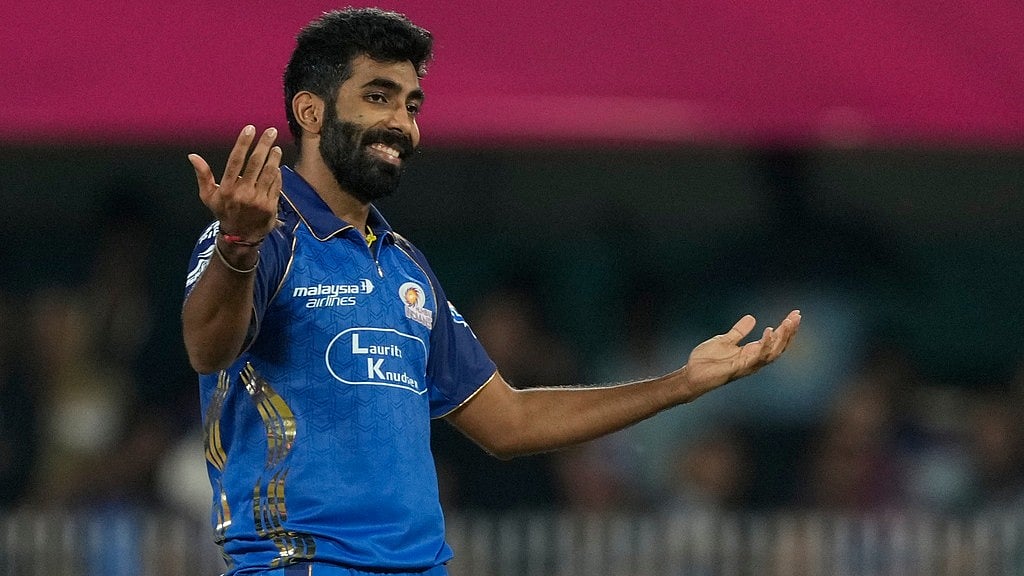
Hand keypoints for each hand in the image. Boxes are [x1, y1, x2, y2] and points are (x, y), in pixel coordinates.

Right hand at [188, 125, 282, 240]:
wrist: (241, 237)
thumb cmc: (224, 212)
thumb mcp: (208, 197)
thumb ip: (203, 175)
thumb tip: (193, 156)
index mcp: (227, 188)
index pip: (235, 161)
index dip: (243, 143)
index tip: (250, 128)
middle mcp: (243, 193)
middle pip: (255, 163)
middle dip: (264, 145)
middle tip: (271, 131)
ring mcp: (258, 200)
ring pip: (269, 173)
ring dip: (274, 157)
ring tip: (276, 147)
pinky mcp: (271, 206)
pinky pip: (276, 185)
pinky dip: (277, 174)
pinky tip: (277, 165)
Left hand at [682, 310, 801, 399]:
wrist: (691, 374)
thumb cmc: (707, 360)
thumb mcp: (725, 340)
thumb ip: (739, 331)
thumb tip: (752, 317)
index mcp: (751, 352)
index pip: (775, 340)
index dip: (786, 329)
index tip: (795, 314)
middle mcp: (753, 360)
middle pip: (778, 347)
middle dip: (789, 332)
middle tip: (797, 316)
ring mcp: (748, 365)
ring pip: (772, 352)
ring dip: (781, 338)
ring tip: (788, 322)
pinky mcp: (739, 368)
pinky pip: (757, 357)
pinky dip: (764, 344)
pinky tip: (769, 331)